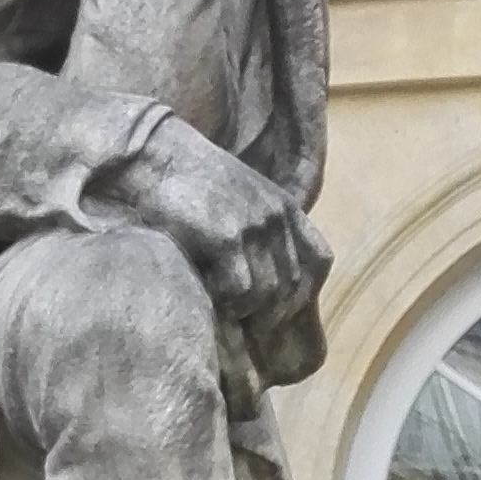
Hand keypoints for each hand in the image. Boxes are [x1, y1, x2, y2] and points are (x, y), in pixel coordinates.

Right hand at [109, 123, 326, 320]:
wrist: (160, 158)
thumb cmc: (192, 184)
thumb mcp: (241, 198)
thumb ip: (262, 228)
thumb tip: (267, 278)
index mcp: (285, 206)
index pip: (320, 260)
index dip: (305, 292)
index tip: (281, 309)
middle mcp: (276, 216)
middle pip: (292, 284)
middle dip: (270, 311)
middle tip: (244, 321)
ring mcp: (254, 226)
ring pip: (267, 292)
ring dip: (245, 309)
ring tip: (221, 305)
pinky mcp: (226, 237)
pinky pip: (240, 290)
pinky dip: (225, 301)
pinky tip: (208, 292)